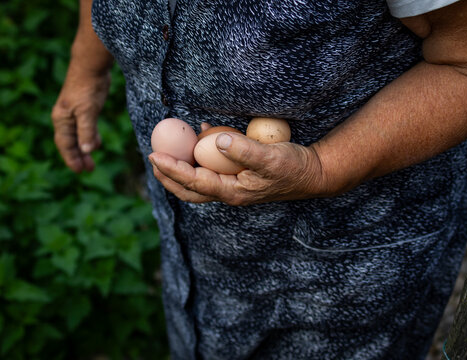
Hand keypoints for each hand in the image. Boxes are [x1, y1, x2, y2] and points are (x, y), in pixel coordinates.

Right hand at [51, 62, 109, 172]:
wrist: (90, 66)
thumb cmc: (87, 88)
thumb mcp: (88, 111)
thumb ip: (87, 131)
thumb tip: (86, 150)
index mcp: (62, 120)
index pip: (65, 145)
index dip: (72, 159)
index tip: (80, 171)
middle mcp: (65, 118)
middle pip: (70, 143)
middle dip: (78, 157)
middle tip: (89, 170)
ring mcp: (73, 113)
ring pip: (77, 136)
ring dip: (84, 149)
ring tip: (92, 161)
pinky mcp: (83, 108)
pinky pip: (84, 128)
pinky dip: (89, 137)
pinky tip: (96, 143)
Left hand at [148, 131, 326, 205]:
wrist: (313, 175)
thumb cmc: (293, 167)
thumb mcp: (270, 157)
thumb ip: (242, 149)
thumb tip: (214, 139)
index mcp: (233, 192)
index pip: (194, 182)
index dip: (172, 169)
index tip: (153, 155)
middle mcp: (230, 192)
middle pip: (190, 190)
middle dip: (168, 177)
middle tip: (152, 158)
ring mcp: (234, 186)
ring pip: (199, 181)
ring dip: (182, 168)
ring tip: (168, 151)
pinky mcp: (239, 177)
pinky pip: (214, 169)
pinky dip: (202, 156)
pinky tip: (203, 134)